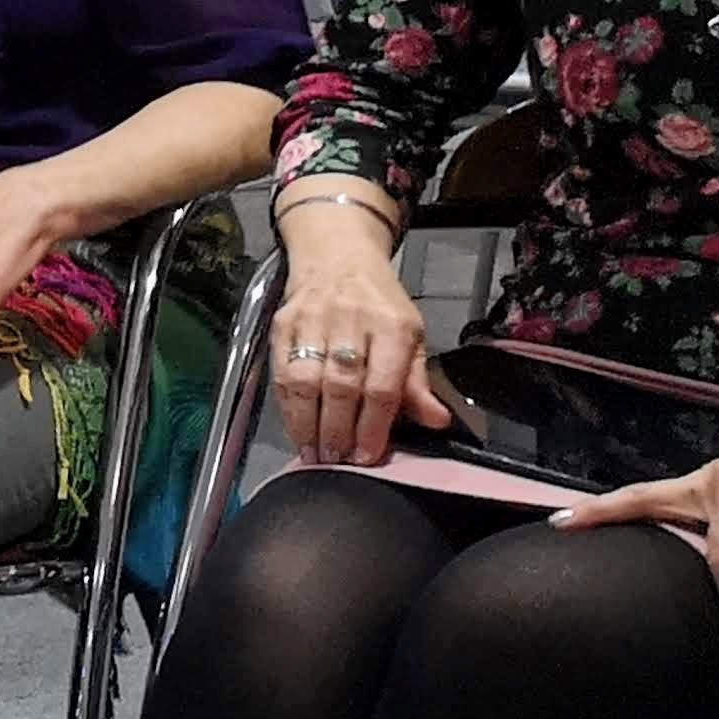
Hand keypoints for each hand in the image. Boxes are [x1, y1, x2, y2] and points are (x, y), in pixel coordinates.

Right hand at [271, 219, 451, 467]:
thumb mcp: (411, 336)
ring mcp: (312, 321)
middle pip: (341, 386)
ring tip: (314, 454)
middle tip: (338, 461)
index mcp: (391, 326)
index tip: (368, 455)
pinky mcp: (282, 324)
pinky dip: (287, 406)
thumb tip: (437, 422)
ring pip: (306, 381)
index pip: (381, 385)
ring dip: (308, 424)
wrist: (337, 257)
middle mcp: (350, 321)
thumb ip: (417, 382)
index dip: (373, 425)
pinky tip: (295, 429)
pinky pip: (281, 372)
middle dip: (338, 430)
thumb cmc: (379, 304)